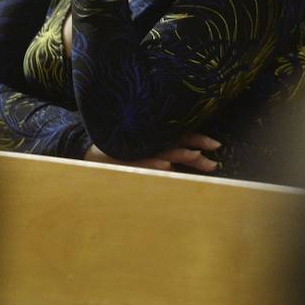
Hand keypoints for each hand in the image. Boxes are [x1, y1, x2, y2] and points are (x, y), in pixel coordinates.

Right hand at [84, 133, 221, 172]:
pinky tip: (166, 169)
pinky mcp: (126, 158)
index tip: (217, 145)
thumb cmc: (119, 145)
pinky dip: (154, 165)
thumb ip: (161, 147)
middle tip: (214, 162)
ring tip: (196, 158)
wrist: (86, 147)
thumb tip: (181, 160)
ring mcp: (139, 149)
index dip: (199, 139)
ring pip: (164, 152)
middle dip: (197, 152)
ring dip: (181, 155)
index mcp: (156, 136)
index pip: (182, 135)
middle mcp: (151, 141)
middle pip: (178, 144)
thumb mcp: (141, 144)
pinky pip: (142, 162)